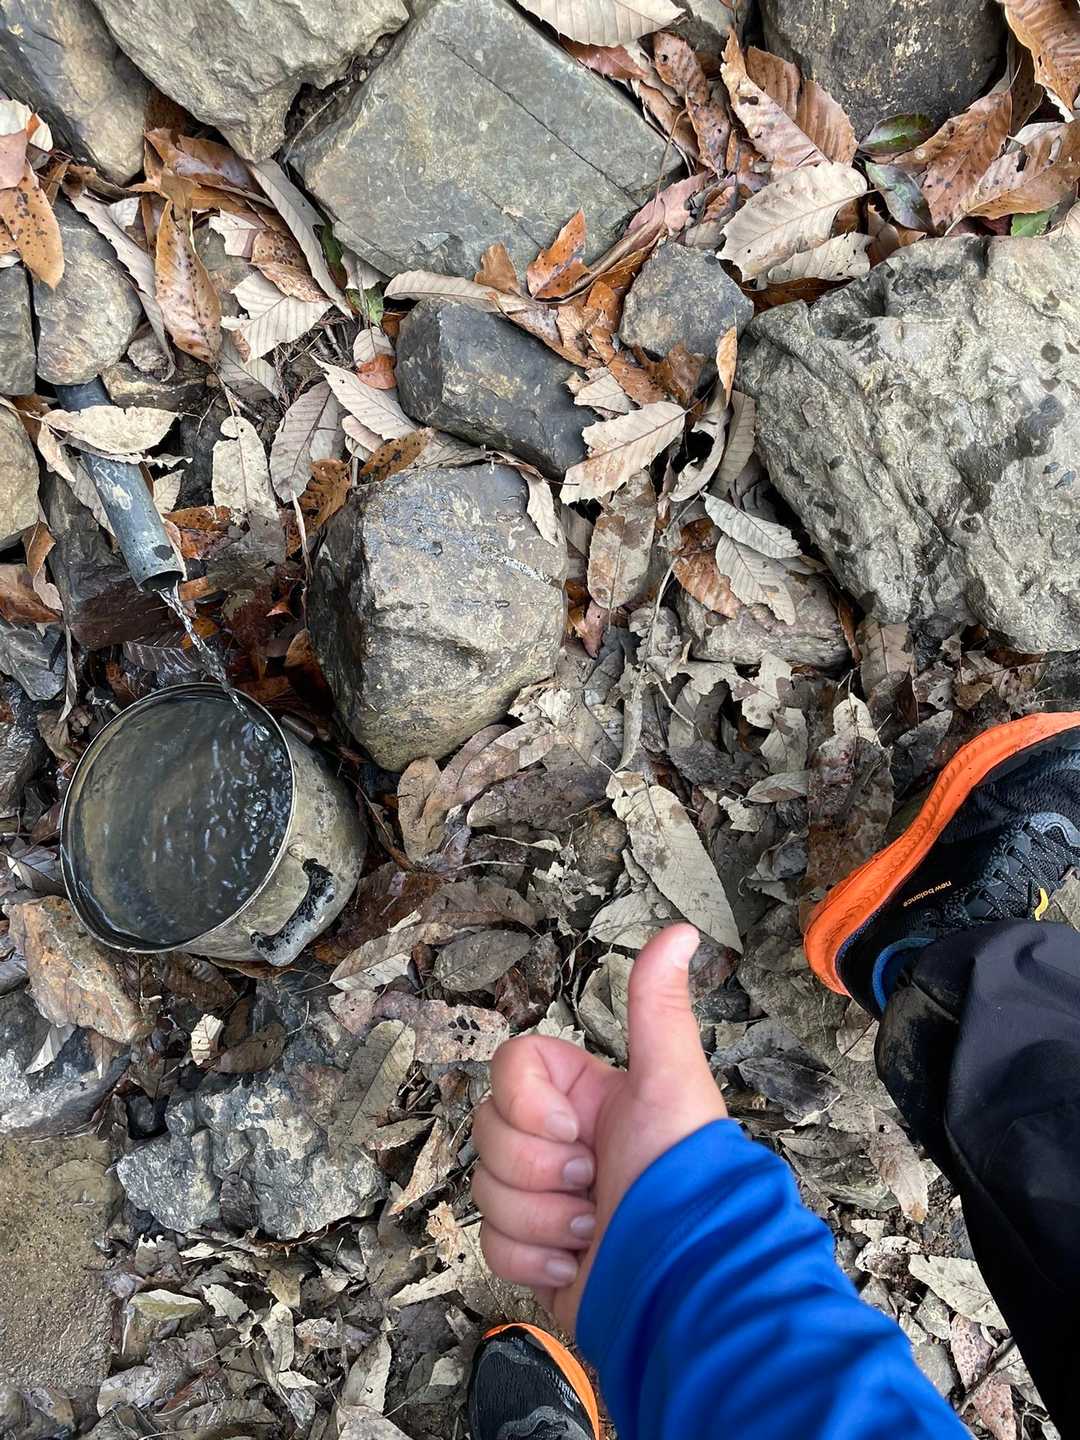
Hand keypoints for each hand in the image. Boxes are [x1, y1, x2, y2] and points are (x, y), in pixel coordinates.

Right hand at [471, 923, 727, 1335]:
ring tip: (594, 1229)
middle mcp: (562, 1141)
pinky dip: (535, 1259)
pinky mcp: (537, 1252)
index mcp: (585, 1095)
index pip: (510, 1068)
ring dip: (542, 1218)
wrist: (682, 1288)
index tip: (575, 1130)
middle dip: (539, 1169)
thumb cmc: (682, 1177)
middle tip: (593, 1184)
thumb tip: (679, 932)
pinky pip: (494, 1243)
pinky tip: (578, 1264)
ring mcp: (546, 1198)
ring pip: (487, 1188)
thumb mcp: (670, 1082)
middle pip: (490, 1131)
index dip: (529, 1104)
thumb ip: (657, 1008)